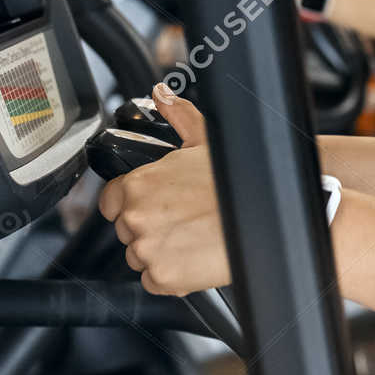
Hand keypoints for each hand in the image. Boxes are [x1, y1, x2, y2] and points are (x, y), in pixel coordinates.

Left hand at [97, 84, 231, 294]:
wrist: (263, 217)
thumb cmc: (235, 182)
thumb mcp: (205, 139)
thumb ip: (177, 115)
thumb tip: (161, 94)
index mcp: (138, 184)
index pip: (111, 202)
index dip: (132, 204)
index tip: (155, 206)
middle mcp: (136, 217)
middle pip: (127, 230)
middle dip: (150, 227)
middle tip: (182, 220)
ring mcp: (148, 249)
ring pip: (139, 257)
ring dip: (160, 251)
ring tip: (191, 237)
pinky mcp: (163, 277)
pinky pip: (155, 281)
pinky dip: (171, 275)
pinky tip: (193, 256)